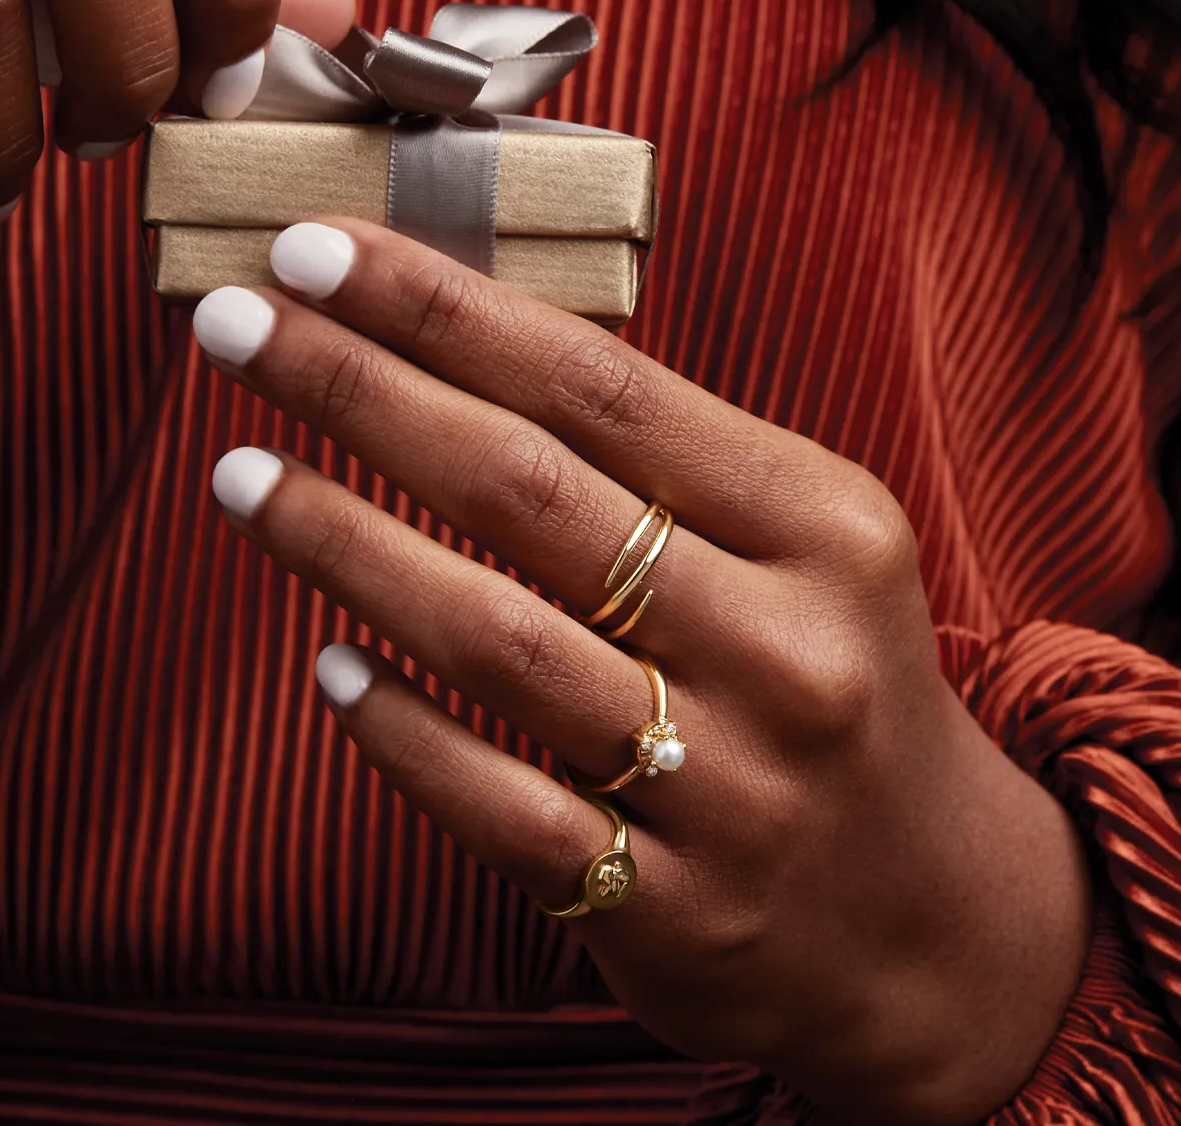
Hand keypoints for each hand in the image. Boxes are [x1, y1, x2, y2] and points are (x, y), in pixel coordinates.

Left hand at [191, 220, 1093, 1122]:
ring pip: (498, 640)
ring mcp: (727, 790)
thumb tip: (449, 335)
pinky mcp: (667, 912)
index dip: (442, 310)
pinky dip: (402, 729)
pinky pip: (497, 806)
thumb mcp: (810, 545)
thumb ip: (662, 458)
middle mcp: (784, 650)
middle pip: (528, 493)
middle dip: (360, 392)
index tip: (315, 250)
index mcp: (825, 526)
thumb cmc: (835, 686)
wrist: (947, 931)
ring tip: (239, 476)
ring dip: (346, 547)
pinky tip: (328, 666)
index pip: (598, 385)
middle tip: (233, 326)